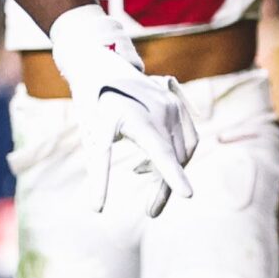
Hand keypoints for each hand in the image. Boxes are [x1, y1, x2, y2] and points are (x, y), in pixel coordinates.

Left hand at [46, 7, 196, 214]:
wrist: (102, 66)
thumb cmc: (91, 103)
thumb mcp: (90, 132)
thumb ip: (98, 166)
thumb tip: (96, 209)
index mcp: (134, 116)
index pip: (158, 152)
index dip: (171, 175)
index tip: (188, 195)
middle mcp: (158, 108)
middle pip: (170, 159)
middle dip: (164, 189)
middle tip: (151, 211)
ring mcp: (172, 104)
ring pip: (183, 152)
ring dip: (168, 172)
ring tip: (139, 174)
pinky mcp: (179, 104)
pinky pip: (187, 140)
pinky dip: (175, 155)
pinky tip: (147, 164)